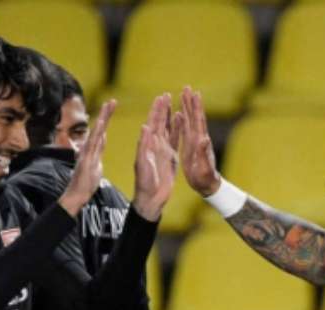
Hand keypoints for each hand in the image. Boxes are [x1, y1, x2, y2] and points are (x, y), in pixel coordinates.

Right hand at [60, 100, 116, 215]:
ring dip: (102, 119)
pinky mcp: (86, 158)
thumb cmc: (86, 182)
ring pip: (95, 132)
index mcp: (93, 149)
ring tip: (108, 106)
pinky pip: (92, 144)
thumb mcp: (96, 163)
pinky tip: (100, 124)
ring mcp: (86, 152)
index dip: (107, 119)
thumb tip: (102, 138)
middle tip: (113, 101)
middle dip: (105, 114)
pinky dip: (96, 133)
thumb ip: (98, 150)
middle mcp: (88, 148)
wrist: (77, 195)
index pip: (102, 131)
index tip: (112, 107)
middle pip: (99, 128)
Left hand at [132, 94, 182, 220]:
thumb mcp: (143, 163)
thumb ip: (144, 145)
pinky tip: (181, 122)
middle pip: (160, 123)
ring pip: (168, 129)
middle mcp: (155, 145)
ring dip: (170, 116)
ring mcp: (163, 151)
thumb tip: (145, 126)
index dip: (157, 110)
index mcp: (148, 144)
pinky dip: (178, 130)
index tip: (161, 97)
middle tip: (167, 94)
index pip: (153, 123)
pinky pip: (175, 141)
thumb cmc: (144, 183)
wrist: (151, 198)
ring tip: (174, 103)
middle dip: (163, 109)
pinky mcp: (170, 158)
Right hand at [179, 87, 220, 196]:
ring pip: (190, 121)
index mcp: (200, 141)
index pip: (198, 120)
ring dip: (187, 107)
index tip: (194, 93)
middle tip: (187, 87)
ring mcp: (194, 141)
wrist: (206, 184)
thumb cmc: (205, 177)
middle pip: (194, 116)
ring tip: (183, 95)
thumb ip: (203, 152)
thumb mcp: (203, 165)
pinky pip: (185, 130)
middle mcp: (198, 138)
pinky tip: (180, 114)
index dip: (196, 107)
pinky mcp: (190, 146)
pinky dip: (183, 120)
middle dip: (190, 102)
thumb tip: (205, 138)